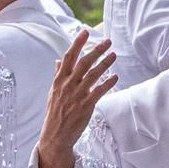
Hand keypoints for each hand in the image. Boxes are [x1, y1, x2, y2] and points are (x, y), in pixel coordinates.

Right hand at [35, 30, 115, 167]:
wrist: (55, 135)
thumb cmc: (55, 112)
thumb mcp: (53, 92)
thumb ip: (57, 75)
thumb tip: (58, 61)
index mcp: (59, 80)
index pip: (68, 57)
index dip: (77, 44)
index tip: (84, 32)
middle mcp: (67, 85)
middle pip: (83, 63)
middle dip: (96, 50)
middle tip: (107, 41)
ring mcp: (77, 95)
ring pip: (93, 75)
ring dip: (105, 64)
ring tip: (114, 55)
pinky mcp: (85, 105)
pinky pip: (99, 91)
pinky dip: (107, 83)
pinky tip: (115, 76)